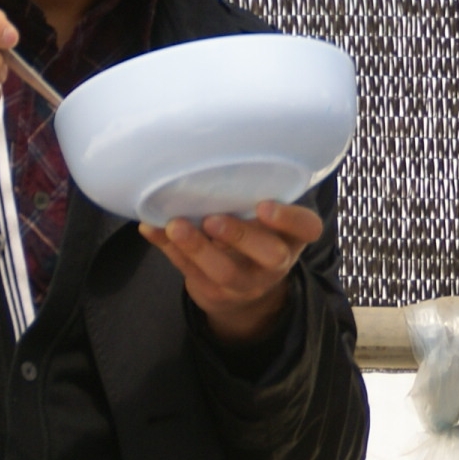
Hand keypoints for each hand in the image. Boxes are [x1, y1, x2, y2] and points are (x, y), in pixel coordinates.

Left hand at [144, 201, 324, 345]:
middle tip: (213, 220)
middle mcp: (276, 262)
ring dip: (198, 248)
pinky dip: (169, 249)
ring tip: (175, 226)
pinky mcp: (214, 294)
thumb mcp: (265, 221)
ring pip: (225, 272)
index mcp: (292, 237)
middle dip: (240, 237)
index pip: (306, 228)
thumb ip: (249, 199)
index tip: (263, 205)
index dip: (289, 219)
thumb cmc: (254, 236)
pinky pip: (190, 273)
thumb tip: (209, 165)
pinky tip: (151, 229)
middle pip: (269, 256)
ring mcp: (246, 283)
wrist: (242, 291)